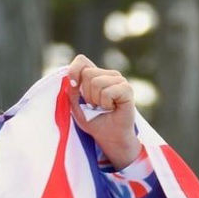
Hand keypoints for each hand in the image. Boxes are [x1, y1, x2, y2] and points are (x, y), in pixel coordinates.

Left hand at [66, 54, 141, 169]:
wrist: (109, 136)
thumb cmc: (93, 121)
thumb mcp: (76, 105)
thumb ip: (72, 90)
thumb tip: (73, 79)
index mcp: (95, 75)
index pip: (81, 61)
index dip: (74, 70)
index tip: (73, 85)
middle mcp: (108, 74)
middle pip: (87, 73)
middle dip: (86, 93)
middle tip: (94, 105)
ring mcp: (119, 80)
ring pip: (96, 82)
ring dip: (96, 100)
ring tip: (103, 107)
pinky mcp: (126, 89)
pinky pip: (107, 92)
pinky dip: (105, 103)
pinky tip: (111, 108)